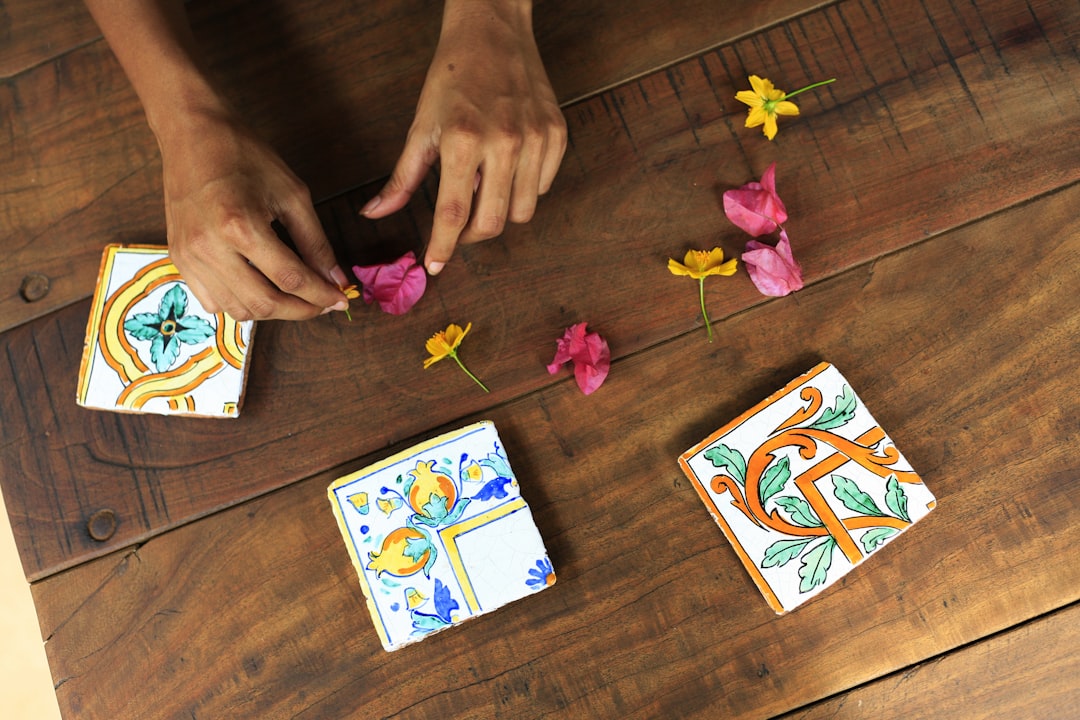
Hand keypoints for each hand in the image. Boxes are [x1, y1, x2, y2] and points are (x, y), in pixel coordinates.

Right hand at [159, 109, 348, 319]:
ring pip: (238, 310)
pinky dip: (241, 305)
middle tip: (321, 304)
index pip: (290, 279)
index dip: (321, 295)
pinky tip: (260, 290)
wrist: (191, 133)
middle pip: (264, 303)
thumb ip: (315, 241)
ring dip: (272, 311)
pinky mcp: (178, 259)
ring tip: (295, 299)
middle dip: (300, 311)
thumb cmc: (243, 155)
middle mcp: (209, 248)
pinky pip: (212, 302)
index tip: (340, 300)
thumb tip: (334, 278)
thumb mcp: (292, 193)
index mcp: (240, 226)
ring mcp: (189, 256)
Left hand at [362, 0, 566, 274]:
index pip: (454, 213)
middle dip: (472, 235)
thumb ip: (403, 178)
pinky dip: (524, 188)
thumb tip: (375, 213)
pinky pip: (543, 186)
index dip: (443, 247)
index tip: (435, 266)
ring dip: (501, 212)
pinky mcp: (557, 135)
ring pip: (523, 211)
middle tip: (459, 228)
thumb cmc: (453, 77)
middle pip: (493, 222)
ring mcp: (537, 140)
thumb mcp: (421, 126)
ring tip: (484, 187)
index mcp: (464, 141)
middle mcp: (505, 143)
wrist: (493, 31)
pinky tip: (507, 168)